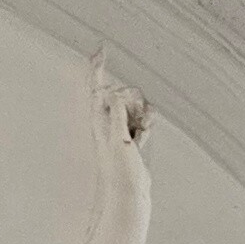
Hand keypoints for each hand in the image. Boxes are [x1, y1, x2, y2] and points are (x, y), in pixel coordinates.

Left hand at [90, 55, 150, 181]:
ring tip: (139, 135)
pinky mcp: (131, 137)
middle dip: (134, 100)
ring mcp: (120, 129)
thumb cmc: (119, 171)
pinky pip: (143, 119)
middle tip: (135, 122)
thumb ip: (117, 113)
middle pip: (124, 93)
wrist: (129, 194)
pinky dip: (147, 125)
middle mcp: (108, 122)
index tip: (102, 49)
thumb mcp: (118, 139)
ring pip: (137, 105)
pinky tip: (144, 138)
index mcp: (99, 120)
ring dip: (143, 115)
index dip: (98, 67)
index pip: (97, 87)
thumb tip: (113, 92)